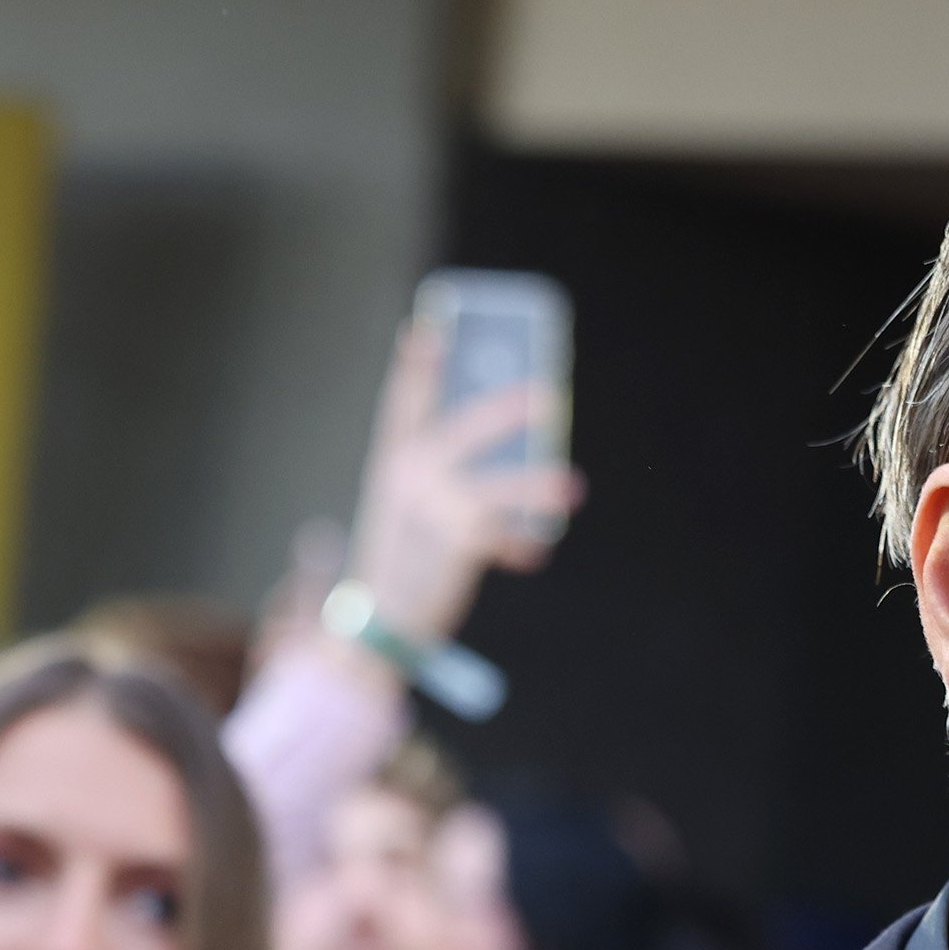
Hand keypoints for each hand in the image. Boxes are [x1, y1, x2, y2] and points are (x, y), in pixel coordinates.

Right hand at [344, 322, 584, 647]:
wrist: (376, 622)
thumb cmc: (398, 564)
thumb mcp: (408, 514)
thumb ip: (441, 485)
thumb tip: (508, 469)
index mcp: (391, 463)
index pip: (402, 403)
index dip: (417, 366)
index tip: (428, 327)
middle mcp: (407, 477)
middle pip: (463, 431)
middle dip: (504, 411)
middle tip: (547, 395)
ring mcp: (430, 507)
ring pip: (498, 488)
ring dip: (537, 489)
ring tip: (572, 487)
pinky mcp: (456, 541)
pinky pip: (504, 535)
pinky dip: (521, 546)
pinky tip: (532, 556)